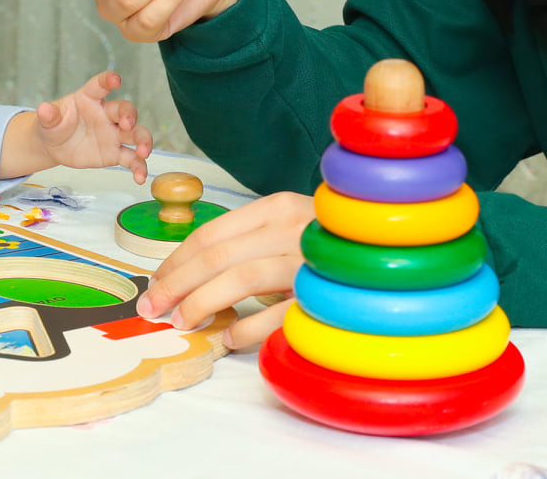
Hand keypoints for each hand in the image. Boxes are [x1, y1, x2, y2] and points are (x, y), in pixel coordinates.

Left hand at [27, 70, 153, 182]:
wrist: (55, 146)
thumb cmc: (55, 125)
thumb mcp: (48, 121)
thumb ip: (49, 115)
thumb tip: (43, 109)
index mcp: (90, 99)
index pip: (100, 85)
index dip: (108, 80)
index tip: (116, 80)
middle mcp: (106, 114)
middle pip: (124, 110)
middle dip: (130, 115)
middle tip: (128, 124)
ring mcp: (113, 133)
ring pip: (135, 133)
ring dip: (143, 140)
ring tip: (143, 152)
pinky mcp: (115, 153)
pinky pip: (131, 158)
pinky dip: (138, 167)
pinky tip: (140, 177)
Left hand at [135, 190, 312, 348]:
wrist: (394, 254)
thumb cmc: (323, 248)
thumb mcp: (283, 232)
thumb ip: (244, 245)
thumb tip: (185, 277)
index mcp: (278, 208)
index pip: (209, 233)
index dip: (173, 261)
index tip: (153, 284)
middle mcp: (293, 229)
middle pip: (216, 256)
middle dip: (176, 284)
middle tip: (154, 309)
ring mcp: (311, 262)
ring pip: (240, 279)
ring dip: (202, 304)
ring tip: (183, 323)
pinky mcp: (325, 296)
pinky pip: (275, 316)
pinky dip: (245, 329)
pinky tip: (228, 338)